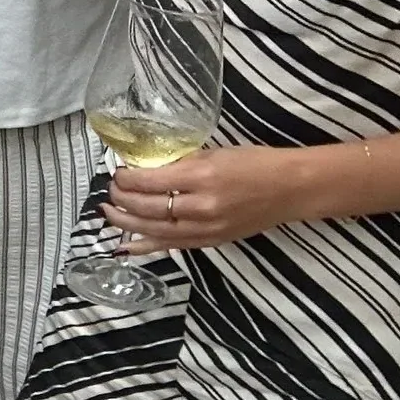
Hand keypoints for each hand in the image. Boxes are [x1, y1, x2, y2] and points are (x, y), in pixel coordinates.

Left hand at [105, 146, 308, 252]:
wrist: (292, 189)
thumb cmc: (255, 163)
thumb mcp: (214, 153)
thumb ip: (180, 163)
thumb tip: (146, 167)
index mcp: (202, 177)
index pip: (151, 182)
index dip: (128, 179)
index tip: (118, 172)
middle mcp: (202, 207)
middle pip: (149, 208)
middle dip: (122, 200)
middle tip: (109, 191)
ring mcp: (207, 229)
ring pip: (155, 230)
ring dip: (126, 223)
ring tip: (107, 213)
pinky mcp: (212, 242)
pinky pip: (172, 246)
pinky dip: (146, 246)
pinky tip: (125, 246)